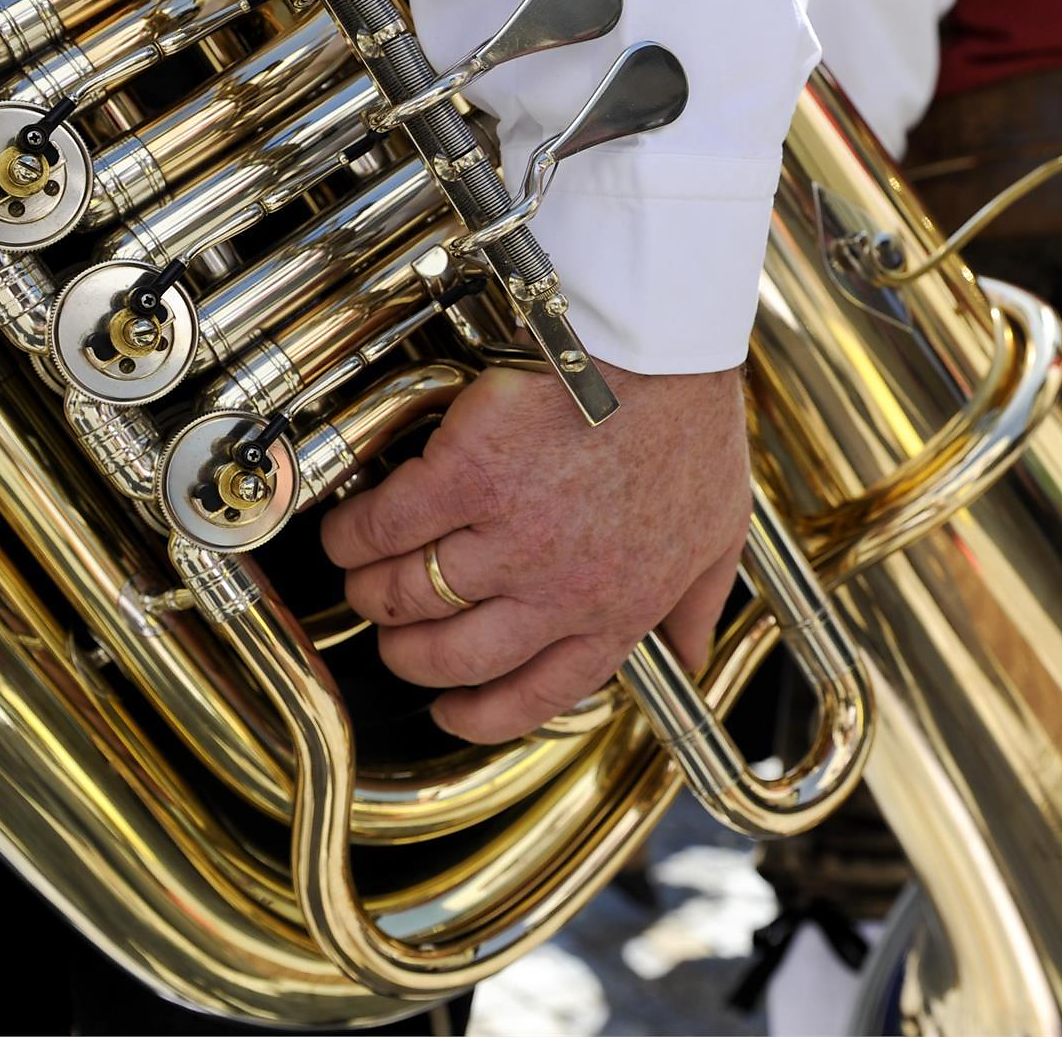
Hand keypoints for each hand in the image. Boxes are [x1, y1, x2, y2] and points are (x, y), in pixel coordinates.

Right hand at [321, 361, 749, 743]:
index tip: (449, 712)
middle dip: (409, 654)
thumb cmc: (689, 425)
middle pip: (454, 655)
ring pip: (409, 594)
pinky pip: (386, 526)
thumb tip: (688, 656)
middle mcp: (557, 591)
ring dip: (372, 590)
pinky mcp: (465, 476)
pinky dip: (354, 533)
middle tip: (392, 631)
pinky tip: (346, 529)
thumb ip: (694, 603)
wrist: (662, 347)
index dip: (479, 715)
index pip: (534, 695)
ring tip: (360, 574)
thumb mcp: (715, 532)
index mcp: (616, 612)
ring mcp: (508, 537)